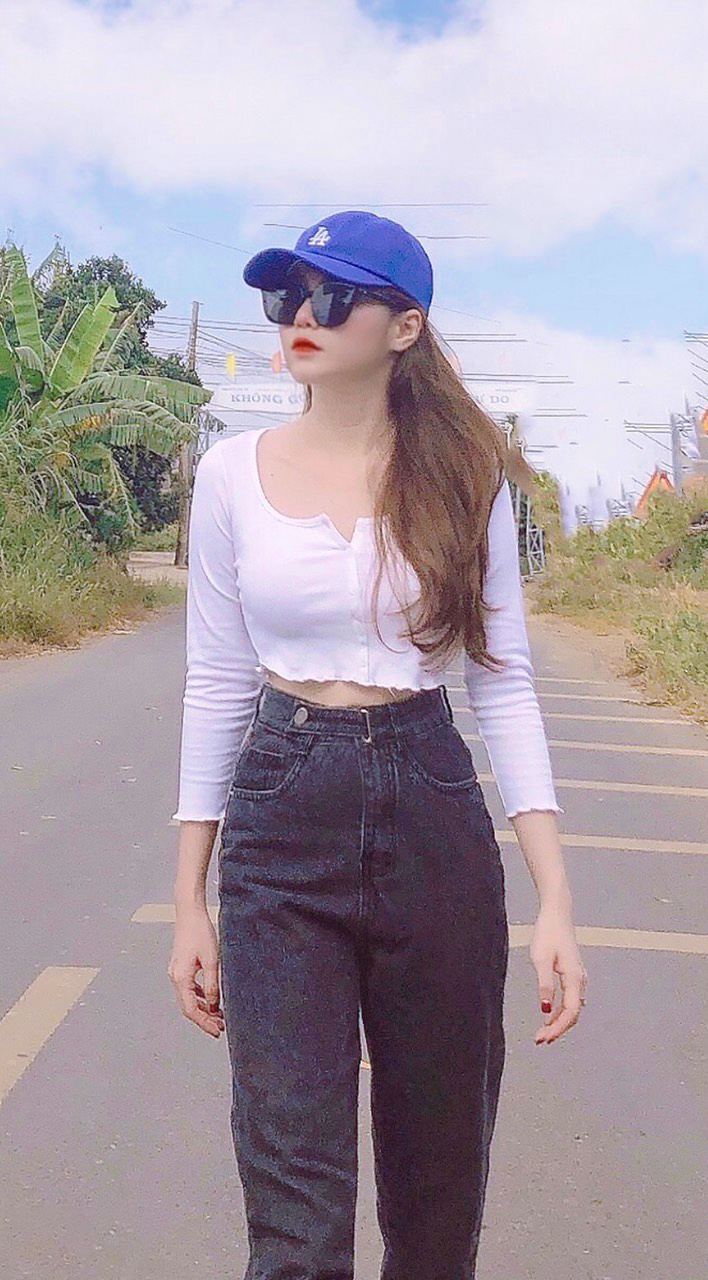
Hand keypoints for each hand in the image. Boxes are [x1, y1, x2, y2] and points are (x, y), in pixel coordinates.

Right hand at [168, 906, 224, 1038]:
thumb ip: (213, 985)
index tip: (217, 1031)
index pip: (191, 1010)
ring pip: (189, 999)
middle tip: (221, 1028)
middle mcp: (175, 977)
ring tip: (219, 1017)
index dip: (204, 1023)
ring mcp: (177, 972)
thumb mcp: (212, 960)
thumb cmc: (200, 932)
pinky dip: (201, 997)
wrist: (190, 913)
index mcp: (181, 978)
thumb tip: (215, 1006)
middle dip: (204, 1019)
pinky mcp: (181, 966)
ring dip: (203, 1009)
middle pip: (189, 1007)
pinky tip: (212, 999)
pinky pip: (190, 988)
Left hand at [529, 902, 587, 1044]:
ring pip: (573, 1008)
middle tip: (540, 1041)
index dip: (557, 1029)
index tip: (542, 1038)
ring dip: (559, 1023)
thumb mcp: (541, 959)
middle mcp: (580, 981)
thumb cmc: (548, 934)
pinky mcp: (574, 974)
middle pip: (573, 1014)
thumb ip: (544, 984)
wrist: (557, 914)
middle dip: (558, 1030)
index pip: (570, 1012)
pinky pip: (571, 1000)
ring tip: (543, 1033)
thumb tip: (545, 1009)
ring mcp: (579, 978)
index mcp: (574, 978)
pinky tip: (549, 1016)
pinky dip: (561, 1012)